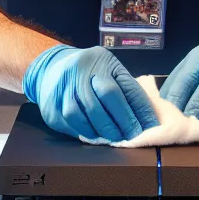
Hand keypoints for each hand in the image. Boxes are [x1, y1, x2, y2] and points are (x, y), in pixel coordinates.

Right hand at [23, 45, 158, 143]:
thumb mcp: (112, 72)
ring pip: (81, 114)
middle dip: (120, 122)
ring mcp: (61, 88)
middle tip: (131, 137)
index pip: (121, 88)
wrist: (52, 68)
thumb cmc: (91, 73)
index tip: (148, 127)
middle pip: (102, 100)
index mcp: (99, 61)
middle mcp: (78, 71)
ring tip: (113, 138)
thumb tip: (149, 121)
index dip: (136, 110)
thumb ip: (128, 92)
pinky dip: (84, 133)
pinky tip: (94, 136)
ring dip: (100, 131)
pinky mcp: (49, 106)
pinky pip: (68, 124)